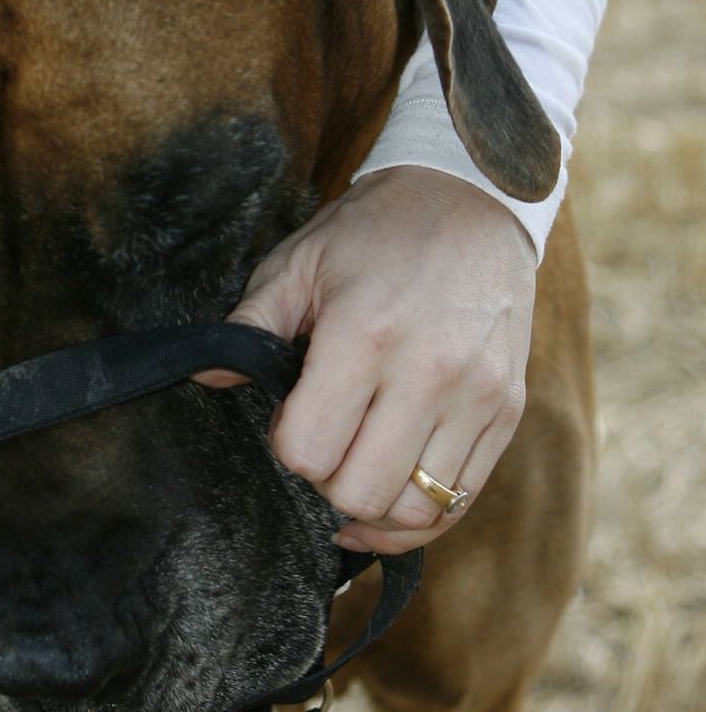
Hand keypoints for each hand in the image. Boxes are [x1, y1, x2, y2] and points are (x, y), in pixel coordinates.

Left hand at [205, 167, 535, 553]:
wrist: (474, 200)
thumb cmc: (377, 231)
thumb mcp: (299, 262)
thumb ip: (249, 325)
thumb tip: (204, 376)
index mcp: (365, 334)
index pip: (309, 451)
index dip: (287, 444)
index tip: (292, 412)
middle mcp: (429, 373)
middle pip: (360, 493)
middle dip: (327, 480)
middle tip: (327, 438)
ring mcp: (477, 396)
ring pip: (417, 511)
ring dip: (376, 502)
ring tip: (361, 461)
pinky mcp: (507, 410)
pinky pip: (462, 500)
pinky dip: (420, 512)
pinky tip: (393, 491)